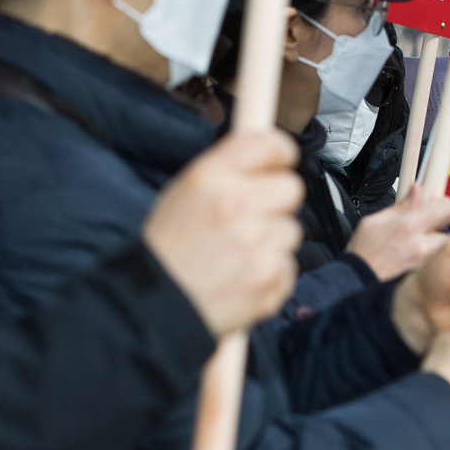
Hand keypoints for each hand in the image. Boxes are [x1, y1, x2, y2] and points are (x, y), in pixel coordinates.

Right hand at [144, 129, 303, 338]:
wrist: (157, 305)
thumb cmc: (170, 248)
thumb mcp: (183, 192)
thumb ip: (226, 169)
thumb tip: (269, 152)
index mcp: (211, 177)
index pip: (271, 144)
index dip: (280, 154)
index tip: (277, 164)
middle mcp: (236, 205)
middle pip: (292, 187)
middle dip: (276, 202)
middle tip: (251, 218)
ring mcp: (256, 244)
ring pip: (291, 229)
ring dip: (272, 241)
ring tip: (238, 254)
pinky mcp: (270, 278)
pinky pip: (289, 265)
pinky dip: (271, 272)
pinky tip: (242, 276)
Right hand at [347, 189, 449, 281]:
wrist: (356, 284)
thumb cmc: (362, 255)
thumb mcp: (373, 222)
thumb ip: (401, 206)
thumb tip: (417, 190)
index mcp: (408, 227)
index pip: (446, 207)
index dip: (442, 205)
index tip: (434, 207)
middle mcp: (421, 246)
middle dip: (438, 228)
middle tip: (422, 229)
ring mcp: (426, 264)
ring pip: (444, 248)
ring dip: (434, 244)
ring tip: (415, 247)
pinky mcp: (426, 277)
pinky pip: (436, 262)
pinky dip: (429, 259)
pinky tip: (411, 260)